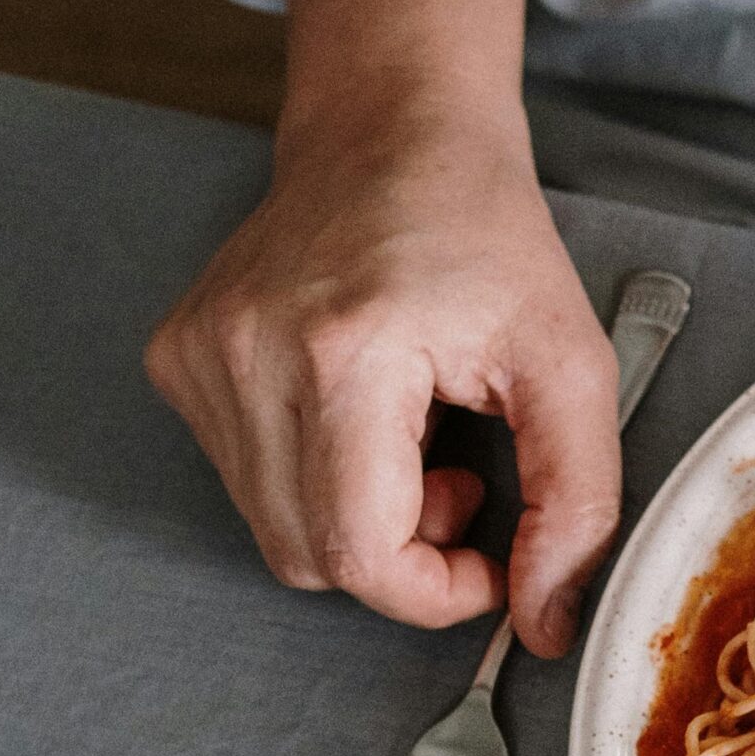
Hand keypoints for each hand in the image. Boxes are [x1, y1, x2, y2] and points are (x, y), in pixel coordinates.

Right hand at [145, 105, 616, 655]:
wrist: (393, 133)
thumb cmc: (486, 237)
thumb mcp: (574, 366)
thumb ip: (577, 505)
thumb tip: (545, 622)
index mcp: (343, 355)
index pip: (360, 554)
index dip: (435, 591)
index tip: (490, 558)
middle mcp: (245, 356)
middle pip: (313, 557)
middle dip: (404, 554)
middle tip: (460, 478)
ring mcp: (197, 357)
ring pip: (277, 532)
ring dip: (361, 518)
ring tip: (416, 437)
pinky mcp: (177, 359)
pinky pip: (248, 482)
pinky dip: (315, 480)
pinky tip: (363, 415)